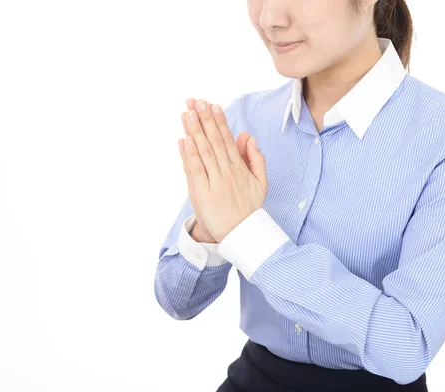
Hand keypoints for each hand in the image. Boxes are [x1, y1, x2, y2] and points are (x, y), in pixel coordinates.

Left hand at [177, 98, 267, 242]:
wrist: (241, 236)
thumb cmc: (248, 208)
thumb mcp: (260, 183)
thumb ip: (256, 158)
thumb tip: (247, 136)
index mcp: (239, 169)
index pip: (227, 140)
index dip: (219, 121)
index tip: (212, 105)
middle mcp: (227, 173)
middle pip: (214, 141)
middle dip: (204, 120)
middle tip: (196, 102)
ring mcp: (215, 183)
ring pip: (204, 152)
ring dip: (195, 131)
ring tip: (187, 113)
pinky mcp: (203, 194)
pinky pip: (196, 171)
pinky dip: (189, 155)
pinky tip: (184, 140)